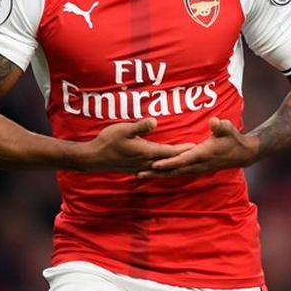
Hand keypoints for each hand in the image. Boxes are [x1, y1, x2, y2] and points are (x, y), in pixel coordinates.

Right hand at [72, 118, 189, 171]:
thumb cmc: (108, 141)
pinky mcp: (135, 168)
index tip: (197, 146)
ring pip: (162, 167)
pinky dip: (163, 168)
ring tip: (184, 161)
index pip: (171, 152)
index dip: (184, 149)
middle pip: (170, 161)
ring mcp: (141, 167)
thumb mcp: (124, 129)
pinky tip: (164, 167)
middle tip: (197, 154)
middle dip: (183, 157)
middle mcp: (147, 162)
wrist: (93, 158)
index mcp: (147, 152)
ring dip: (174, 164)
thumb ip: (140, 126)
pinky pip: (154, 169)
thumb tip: (155, 121)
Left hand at [137, 117, 259, 177]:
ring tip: (140, 175)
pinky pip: (178, 173)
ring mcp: (198, 169)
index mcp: (203, 154)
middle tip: (138, 173)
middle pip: (174, 171)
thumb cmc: (233, 138)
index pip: (183, 160)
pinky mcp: (197, 170)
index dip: (168, 162)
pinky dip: (166, 174)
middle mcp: (199, 164)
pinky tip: (155, 174)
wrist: (242, 154)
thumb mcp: (229, 129)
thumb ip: (220, 126)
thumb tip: (213, 121)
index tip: (154, 164)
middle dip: (156, 173)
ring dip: (158, 176)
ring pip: (174, 174)